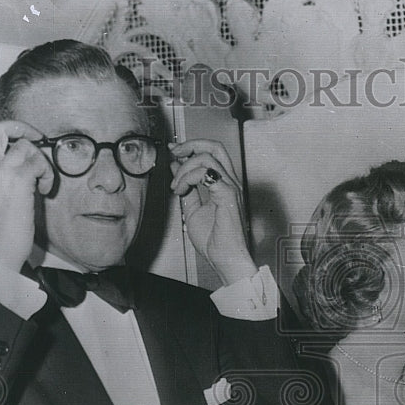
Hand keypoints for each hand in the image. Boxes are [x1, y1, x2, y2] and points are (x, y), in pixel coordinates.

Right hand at [0, 120, 54, 270]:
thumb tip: (23, 162)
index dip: (7, 134)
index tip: (22, 143)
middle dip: (22, 128)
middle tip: (38, 141)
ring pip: (25, 145)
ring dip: (41, 160)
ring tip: (42, 181)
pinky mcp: (18, 181)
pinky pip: (38, 163)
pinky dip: (47, 174)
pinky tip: (44, 190)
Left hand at [169, 138, 255, 283]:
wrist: (225, 259)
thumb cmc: (216, 242)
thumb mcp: (192, 210)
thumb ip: (186, 188)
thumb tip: (177, 168)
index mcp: (224, 185)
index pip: (211, 154)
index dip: (190, 148)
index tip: (173, 151)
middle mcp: (229, 183)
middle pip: (215, 147)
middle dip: (190, 145)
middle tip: (174, 153)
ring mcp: (230, 187)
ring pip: (207, 157)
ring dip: (184, 168)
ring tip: (176, 186)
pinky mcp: (228, 194)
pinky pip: (205, 174)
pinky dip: (188, 178)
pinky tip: (181, 190)